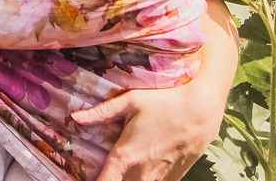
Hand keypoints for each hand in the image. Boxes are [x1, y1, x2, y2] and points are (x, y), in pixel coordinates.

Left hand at [71, 85, 217, 180]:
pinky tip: (140, 169)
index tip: (81, 178)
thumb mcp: (131, 102)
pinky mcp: (173, 180)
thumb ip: (101, 113)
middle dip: (110, 179)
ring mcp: (158, 180)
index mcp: (125, 157)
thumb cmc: (164, 103)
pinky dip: (142, 179)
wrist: (201, 112)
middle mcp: (141, 174)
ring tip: (120, 170)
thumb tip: (75, 117)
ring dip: (126, 179)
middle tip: (104, 169)